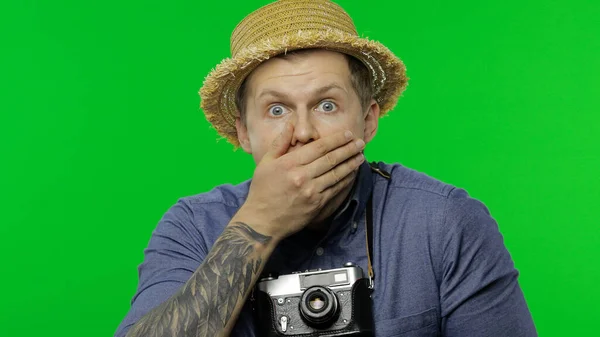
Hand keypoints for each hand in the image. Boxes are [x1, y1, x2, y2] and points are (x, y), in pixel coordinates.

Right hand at [233, 123, 364, 241]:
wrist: (262, 221)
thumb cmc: (262, 191)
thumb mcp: (266, 163)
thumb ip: (280, 143)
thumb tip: (291, 124)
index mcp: (289, 164)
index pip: (318, 147)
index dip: (336, 140)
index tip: (347, 134)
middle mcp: (301, 177)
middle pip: (331, 159)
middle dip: (348, 149)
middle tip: (360, 142)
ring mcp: (310, 191)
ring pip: (336, 174)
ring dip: (351, 164)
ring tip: (361, 156)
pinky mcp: (316, 204)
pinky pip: (335, 189)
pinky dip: (346, 180)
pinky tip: (352, 173)